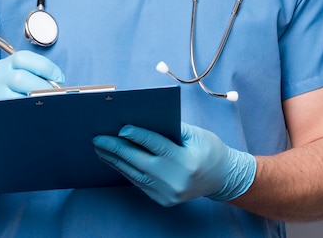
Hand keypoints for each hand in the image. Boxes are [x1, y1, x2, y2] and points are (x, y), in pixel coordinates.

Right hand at [0, 50, 64, 162]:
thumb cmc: (7, 98)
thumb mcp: (14, 81)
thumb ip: (32, 77)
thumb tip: (57, 85)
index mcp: (4, 65)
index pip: (24, 58)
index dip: (45, 67)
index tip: (59, 78)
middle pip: (19, 78)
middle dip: (41, 87)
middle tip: (55, 97)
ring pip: (13, 98)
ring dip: (34, 103)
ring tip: (46, 108)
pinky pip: (9, 115)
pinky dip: (24, 116)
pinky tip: (34, 120)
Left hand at [93, 122, 255, 206]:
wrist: (223, 178)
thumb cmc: (209, 149)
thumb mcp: (195, 134)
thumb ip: (170, 128)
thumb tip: (140, 121)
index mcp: (186, 161)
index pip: (156, 145)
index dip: (137, 135)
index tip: (120, 128)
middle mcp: (175, 180)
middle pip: (139, 161)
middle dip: (116, 149)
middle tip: (98, 138)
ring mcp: (168, 194)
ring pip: (135, 174)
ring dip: (115, 161)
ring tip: (100, 149)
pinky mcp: (163, 200)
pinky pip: (139, 183)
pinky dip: (126, 170)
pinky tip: (115, 160)